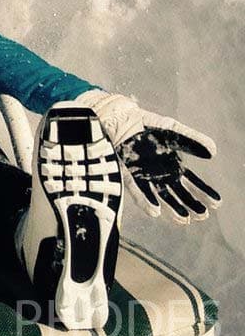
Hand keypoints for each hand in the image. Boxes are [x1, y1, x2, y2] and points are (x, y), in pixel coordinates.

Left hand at [81, 90, 221, 222]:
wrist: (118, 116)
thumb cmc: (145, 123)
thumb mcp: (172, 130)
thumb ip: (191, 140)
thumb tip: (214, 151)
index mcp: (173, 165)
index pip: (193, 183)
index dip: (205, 193)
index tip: (217, 203)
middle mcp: (160, 174)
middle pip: (179, 194)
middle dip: (191, 204)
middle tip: (202, 214)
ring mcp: (144, 175)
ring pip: (161, 196)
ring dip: (172, 208)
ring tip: (185, 218)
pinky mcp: (127, 173)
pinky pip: (137, 189)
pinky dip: (145, 200)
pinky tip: (156, 210)